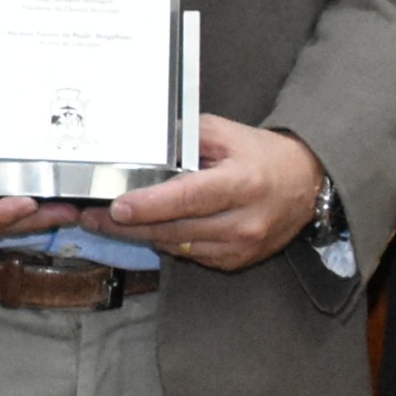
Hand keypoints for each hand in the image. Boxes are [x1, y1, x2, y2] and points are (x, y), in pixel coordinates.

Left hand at [89, 116, 322, 270]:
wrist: (307, 184)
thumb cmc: (262, 155)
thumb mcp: (224, 133)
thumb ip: (183, 138)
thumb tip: (141, 146)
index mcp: (241, 184)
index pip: (188, 199)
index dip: (150, 205)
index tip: (117, 206)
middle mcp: (243, 222)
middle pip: (173, 229)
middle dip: (126, 224)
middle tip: (89, 216)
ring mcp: (241, 247)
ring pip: (176, 246)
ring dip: (141, 234)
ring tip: (106, 221)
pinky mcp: (236, 262)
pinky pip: (189, 254)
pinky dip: (168, 240)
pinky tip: (152, 226)